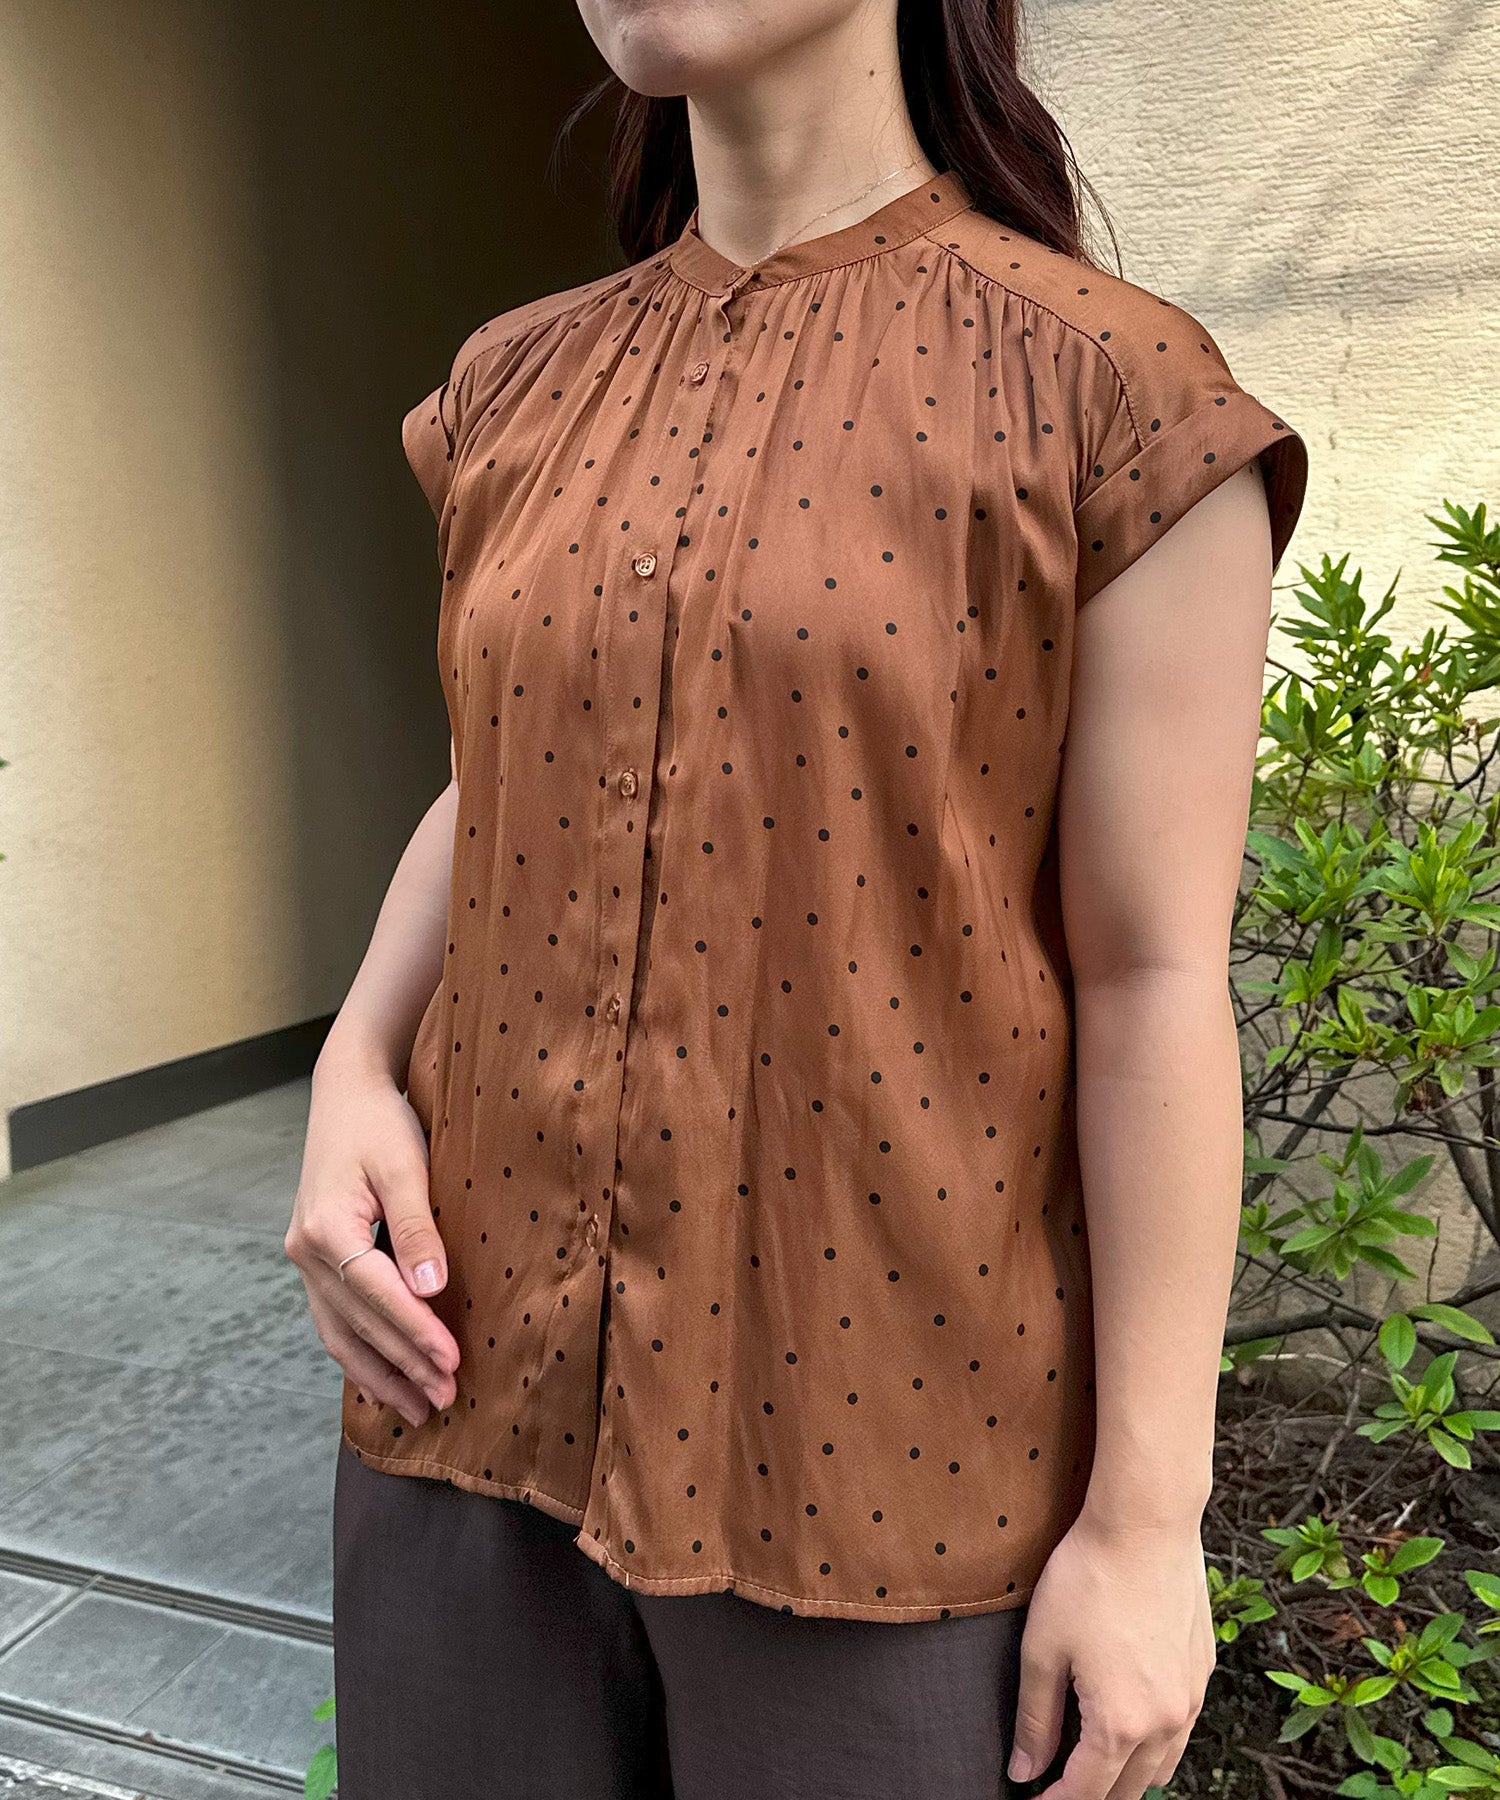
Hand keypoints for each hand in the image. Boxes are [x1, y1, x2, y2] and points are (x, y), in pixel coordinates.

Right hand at [284, 1052, 460, 1427]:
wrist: (345, 1094)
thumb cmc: (381, 1123)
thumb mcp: (406, 1165)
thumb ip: (417, 1227)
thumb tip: (431, 1288)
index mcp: (326, 1229)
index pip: (379, 1296)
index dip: (416, 1334)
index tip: (452, 1363)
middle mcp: (305, 1252)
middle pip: (358, 1325)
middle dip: (403, 1366)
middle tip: (445, 1400)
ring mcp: (304, 1259)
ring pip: (339, 1333)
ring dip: (378, 1374)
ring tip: (417, 1408)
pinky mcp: (314, 1259)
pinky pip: (334, 1320)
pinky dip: (358, 1353)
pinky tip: (381, 1380)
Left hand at [1008, 1506, 1215, 1799]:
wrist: (1146, 1523)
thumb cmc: (1088, 1578)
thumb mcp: (1043, 1648)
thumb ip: (1035, 1718)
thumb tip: (1024, 1771)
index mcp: (1122, 1723)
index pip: (1087, 1793)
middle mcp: (1166, 1722)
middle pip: (1129, 1790)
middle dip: (1092, 1795)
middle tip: (1057, 1783)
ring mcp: (1191, 1698)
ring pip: (1162, 1767)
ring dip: (1127, 1776)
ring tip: (1092, 1761)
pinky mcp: (1202, 1671)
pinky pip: (1181, 1729)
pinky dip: (1155, 1742)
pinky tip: (1130, 1720)